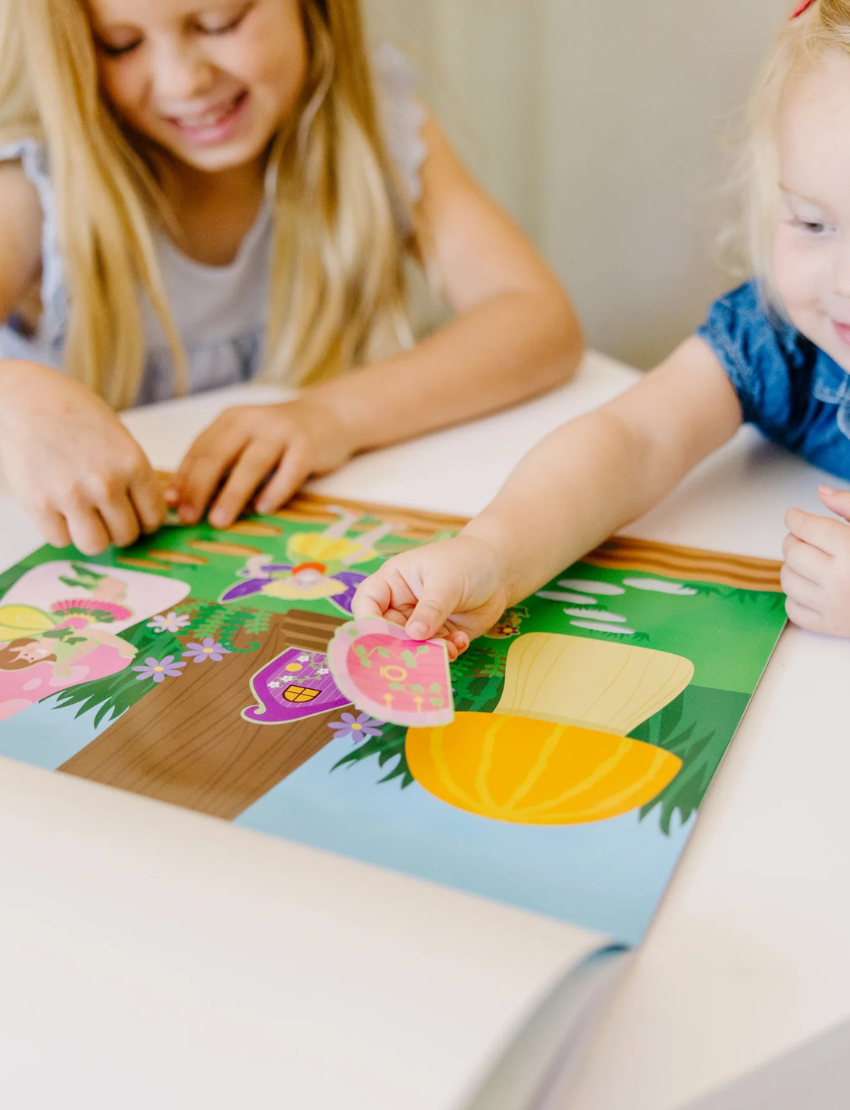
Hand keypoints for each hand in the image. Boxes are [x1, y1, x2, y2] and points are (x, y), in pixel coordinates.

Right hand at [0, 361, 163, 554]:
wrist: (24, 398)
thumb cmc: (72, 411)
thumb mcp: (118, 436)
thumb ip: (133, 473)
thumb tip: (146, 509)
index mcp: (132, 464)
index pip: (154, 517)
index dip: (145, 521)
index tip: (135, 517)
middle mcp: (106, 483)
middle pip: (126, 535)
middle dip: (118, 530)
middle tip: (106, 517)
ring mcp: (72, 496)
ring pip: (95, 545)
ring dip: (92, 536)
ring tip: (84, 517)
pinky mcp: (39, 505)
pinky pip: (60, 540)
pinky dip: (61, 530)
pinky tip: (59, 510)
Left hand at [169, 396, 357, 527]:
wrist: (329, 416)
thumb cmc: (280, 438)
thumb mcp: (245, 441)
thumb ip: (219, 464)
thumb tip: (184, 499)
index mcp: (231, 419)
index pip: (200, 449)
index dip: (184, 477)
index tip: (171, 504)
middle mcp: (253, 420)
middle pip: (219, 455)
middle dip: (200, 488)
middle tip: (188, 517)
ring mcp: (282, 431)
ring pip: (251, 464)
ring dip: (232, 494)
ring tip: (219, 521)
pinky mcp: (308, 445)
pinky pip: (289, 471)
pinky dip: (275, 491)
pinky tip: (263, 509)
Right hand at [352, 534, 510, 659]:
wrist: (501, 570)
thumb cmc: (467, 561)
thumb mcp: (447, 581)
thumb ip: (430, 608)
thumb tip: (413, 635)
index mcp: (393, 581)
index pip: (367, 602)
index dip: (368, 622)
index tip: (381, 638)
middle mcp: (401, 603)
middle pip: (386, 631)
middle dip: (400, 646)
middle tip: (416, 657)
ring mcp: (420, 622)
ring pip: (410, 647)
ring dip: (427, 653)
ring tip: (449, 648)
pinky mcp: (439, 635)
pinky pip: (434, 652)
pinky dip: (446, 652)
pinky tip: (462, 641)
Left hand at [782, 485, 849, 635]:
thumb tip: (821, 491)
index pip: (806, 527)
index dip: (796, 518)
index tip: (794, 516)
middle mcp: (839, 579)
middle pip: (792, 552)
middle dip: (795, 541)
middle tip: (805, 539)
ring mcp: (832, 606)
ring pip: (787, 580)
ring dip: (794, 568)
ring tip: (812, 563)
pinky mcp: (829, 627)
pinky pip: (792, 609)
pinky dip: (797, 597)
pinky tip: (815, 587)